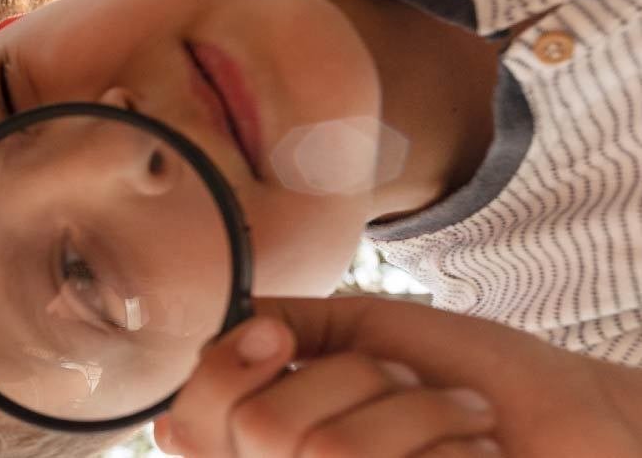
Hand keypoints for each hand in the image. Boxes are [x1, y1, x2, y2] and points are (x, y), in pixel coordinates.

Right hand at [156, 297, 641, 457]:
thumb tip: (230, 331)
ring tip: (458, 421)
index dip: (221, 373)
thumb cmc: (478, 378)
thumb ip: (287, 326)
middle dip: (352, 381)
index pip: (189, 425)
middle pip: (260, 429)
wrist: (581, 414)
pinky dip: (447, 439)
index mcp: (273, 449)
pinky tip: (477, 453)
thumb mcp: (367, 329)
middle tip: (407, 385)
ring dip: (412, 412)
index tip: (278, 338)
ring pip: (326, 448)